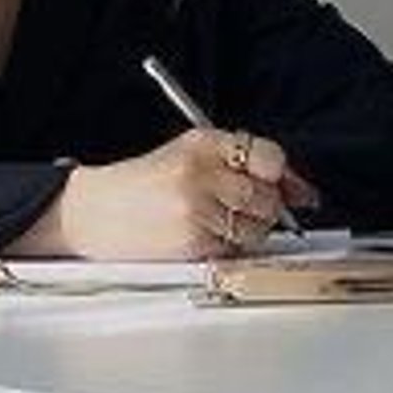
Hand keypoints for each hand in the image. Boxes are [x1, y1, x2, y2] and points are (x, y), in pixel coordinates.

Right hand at [26, 128, 303, 259]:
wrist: (92, 212)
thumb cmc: (142, 185)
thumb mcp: (188, 154)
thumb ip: (241, 164)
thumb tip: (299, 190)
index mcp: (203, 142)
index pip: (270, 156)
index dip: (283, 175)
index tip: (287, 186)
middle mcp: (202, 172)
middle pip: (268, 196)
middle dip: (265, 208)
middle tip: (240, 208)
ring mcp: (196, 208)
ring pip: (256, 228)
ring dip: (247, 231)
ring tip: (214, 222)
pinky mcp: (191, 241)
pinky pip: (234, 250)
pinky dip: (227, 248)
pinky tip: (201, 236)